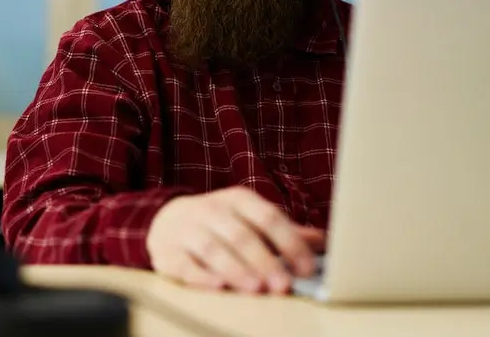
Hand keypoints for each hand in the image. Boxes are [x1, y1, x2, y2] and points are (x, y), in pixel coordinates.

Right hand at [146, 186, 324, 293]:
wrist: (166, 219)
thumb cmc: (219, 222)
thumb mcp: (250, 218)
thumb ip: (285, 231)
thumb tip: (324, 242)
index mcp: (239, 200)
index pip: (269, 218)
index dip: (290, 243)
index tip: (307, 268)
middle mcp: (213, 211)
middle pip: (242, 236)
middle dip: (265, 261)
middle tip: (283, 285)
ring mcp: (189, 231)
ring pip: (214, 249)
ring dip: (236, 270)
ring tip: (256, 288)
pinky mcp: (170, 252)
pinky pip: (186, 265)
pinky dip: (202, 276)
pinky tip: (218, 286)